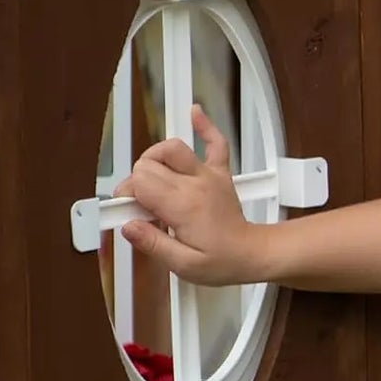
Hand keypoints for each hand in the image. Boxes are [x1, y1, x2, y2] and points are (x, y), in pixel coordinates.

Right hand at [117, 104, 262, 285]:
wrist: (253, 254)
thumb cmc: (222, 261)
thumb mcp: (183, 266)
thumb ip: (153, 245)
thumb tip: (128, 227)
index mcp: (183, 207)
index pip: (139, 183)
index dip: (126, 197)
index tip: (130, 214)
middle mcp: (195, 185)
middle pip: (149, 164)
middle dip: (136, 182)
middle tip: (142, 205)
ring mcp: (208, 176)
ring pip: (172, 148)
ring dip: (155, 159)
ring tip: (153, 180)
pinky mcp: (220, 174)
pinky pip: (216, 143)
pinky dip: (206, 127)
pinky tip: (194, 114)